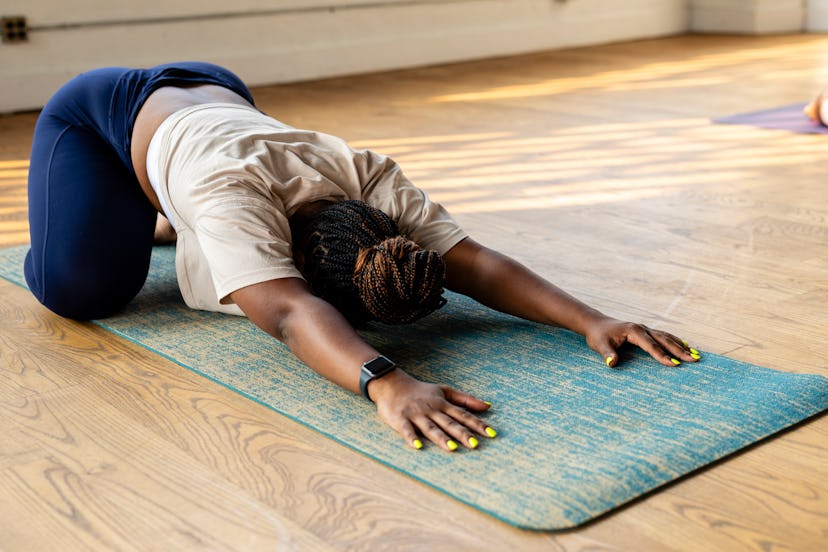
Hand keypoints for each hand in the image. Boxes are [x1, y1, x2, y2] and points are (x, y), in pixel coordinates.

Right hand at [368, 370, 495, 450]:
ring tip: (452, 448)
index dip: (478, 424)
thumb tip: (488, 406)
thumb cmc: (421, 391)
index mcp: (443, 404)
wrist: (392, 384)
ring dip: (441, 437)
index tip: (492, 434)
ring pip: (430, 427)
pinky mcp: (400, 419)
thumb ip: (466, 399)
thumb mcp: (444, 391)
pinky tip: (417, 446)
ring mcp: (416, 414)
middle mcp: (431, 409)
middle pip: (449, 423)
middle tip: (475, 445)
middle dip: (462, 434)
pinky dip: (411, 437)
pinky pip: (406, 429)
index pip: (463, 415)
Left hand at [584, 316, 700, 367]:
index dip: (662, 355)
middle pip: (664, 340)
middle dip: (680, 350)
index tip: (675, 364)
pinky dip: (675, 341)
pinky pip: (664, 336)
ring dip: (681, 346)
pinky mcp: (646, 331)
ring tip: (696, 354)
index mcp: (634, 331)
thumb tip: (612, 363)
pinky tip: (685, 346)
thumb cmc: (598, 336)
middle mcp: (642, 328)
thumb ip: (607, 354)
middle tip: (695, 360)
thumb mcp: (600, 345)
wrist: (596, 324)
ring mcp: (645, 329)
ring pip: (667, 337)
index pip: (651, 345)